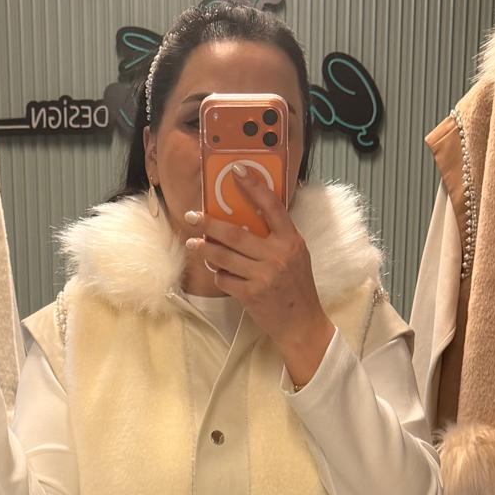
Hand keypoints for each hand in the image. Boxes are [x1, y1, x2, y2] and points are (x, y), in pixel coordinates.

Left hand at [184, 170, 334, 386]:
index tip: (236, 170)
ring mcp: (263, 276)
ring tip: (194, 243)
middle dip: (209, 224)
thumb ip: (278, 238)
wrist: (302, 324)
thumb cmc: (298, 288)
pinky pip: (225, 279)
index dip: (253, 186)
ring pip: (224, 257)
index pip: (271, 206)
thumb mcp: (296, 256)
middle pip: (235, 233)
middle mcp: (278, 255)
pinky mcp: (251, 295)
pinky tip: (216, 272)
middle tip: (192, 216)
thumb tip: (248, 219)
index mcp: (291, 241)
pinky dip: (218, 274)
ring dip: (205, 249)